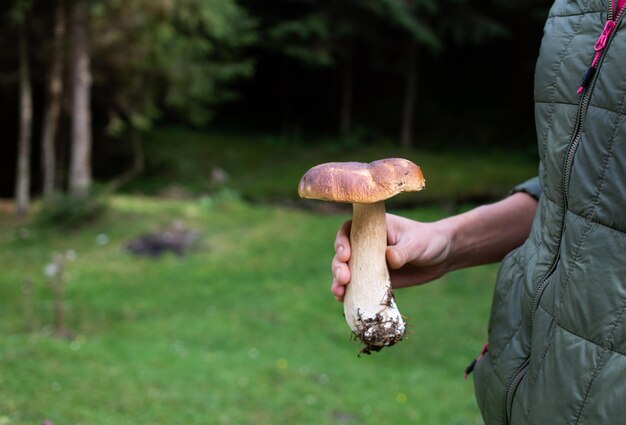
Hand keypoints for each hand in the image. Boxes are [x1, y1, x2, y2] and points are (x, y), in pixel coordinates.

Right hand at [331, 213, 452, 301]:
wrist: (441, 257)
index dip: (342, 242)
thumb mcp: (417, 244)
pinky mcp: (374, 279)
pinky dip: (349, 294)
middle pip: (343, 253)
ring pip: (346, 271)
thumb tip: (389, 258)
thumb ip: (403, 251)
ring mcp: (368, 263)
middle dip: (338, 266)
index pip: (349, 230)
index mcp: (373, 228)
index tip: (346, 255)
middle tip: (344, 278)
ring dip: (338, 282)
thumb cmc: (428, 241)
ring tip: (339, 293)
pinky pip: (357, 286)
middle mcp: (366, 244)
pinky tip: (343, 301)